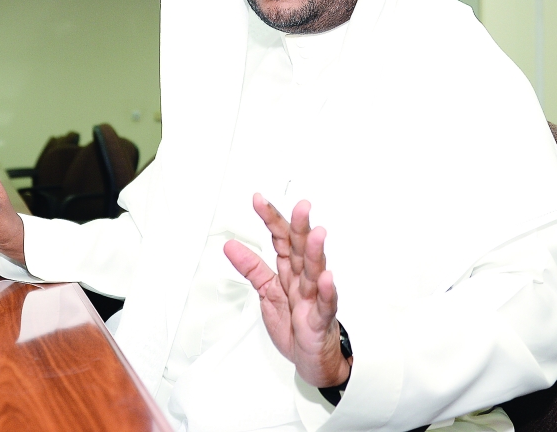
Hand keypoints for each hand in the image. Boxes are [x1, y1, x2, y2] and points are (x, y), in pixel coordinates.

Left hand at [224, 195, 349, 388]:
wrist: (311, 357)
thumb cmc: (294, 322)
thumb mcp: (266, 291)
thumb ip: (251, 267)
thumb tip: (230, 245)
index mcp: (289, 269)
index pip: (281, 239)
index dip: (271, 219)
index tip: (258, 199)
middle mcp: (303, 278)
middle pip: (301, 248)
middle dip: (299, 227)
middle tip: (301, 207)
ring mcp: (313, 297)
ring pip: (315, 271)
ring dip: (315, 253)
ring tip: (316, 234)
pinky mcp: (320, 319)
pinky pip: (324, 304)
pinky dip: (326, 291)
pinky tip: (326, 278)